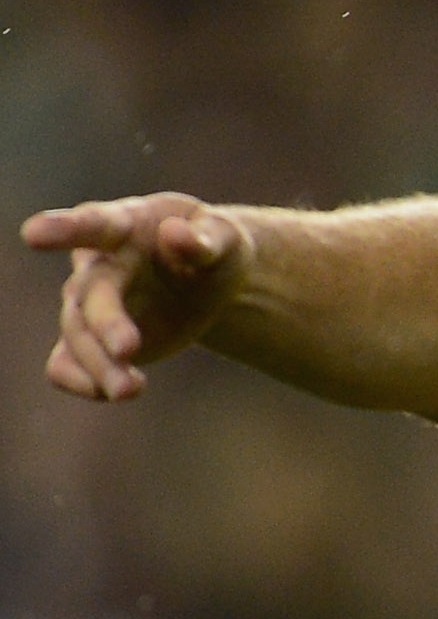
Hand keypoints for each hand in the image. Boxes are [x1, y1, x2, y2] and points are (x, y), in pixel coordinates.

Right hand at [22, 195, 252, 400]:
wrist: (206, 277)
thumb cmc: (210, 245)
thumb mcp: (222, 236)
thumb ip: (205, 238)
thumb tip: (175, 234)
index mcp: (125, 226)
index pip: (94, 224)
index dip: (64, 228)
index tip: (33, 234)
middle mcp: (97, 265)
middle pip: (90, 295)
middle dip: (105, 323)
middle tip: (128, 349)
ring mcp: (89, 304)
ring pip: (77, 336)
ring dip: (100, 365)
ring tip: (130, 390)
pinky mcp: (91, 340)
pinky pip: (65, 365)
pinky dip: (82, 382)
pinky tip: (112, 393)